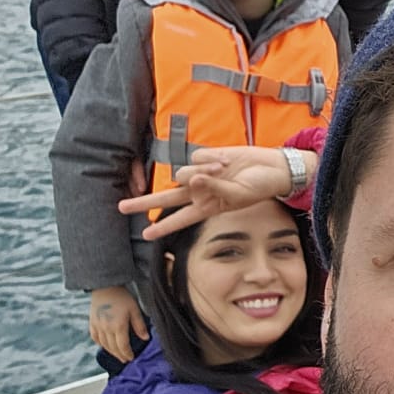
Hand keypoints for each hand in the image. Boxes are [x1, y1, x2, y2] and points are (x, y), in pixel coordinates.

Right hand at [88, 286, 147, 361]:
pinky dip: (100, 343)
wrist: (105, 287)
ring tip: (117, 354)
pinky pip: (95, 338)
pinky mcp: (92, 323)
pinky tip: (105, 346)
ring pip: (104, 344)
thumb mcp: (135, 310)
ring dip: (111, 351)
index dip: (127, 354)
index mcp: (118, 326)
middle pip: (113, 347)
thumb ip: (139, 325)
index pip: (122, 346)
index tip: (131, 358)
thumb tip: (146, 338)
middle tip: (125, 360)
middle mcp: (106, 329)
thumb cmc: (122, 297)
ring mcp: (98, 326)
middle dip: (120, 355)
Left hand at [119, 145, 308, 239]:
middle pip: (166, 198)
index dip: (163, 228)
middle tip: (121, 207)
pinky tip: (225, 161)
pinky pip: (196, 157)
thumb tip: (191, 179)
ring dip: (203, 172)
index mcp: (208, 207)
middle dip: (144, 202)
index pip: (180, 219)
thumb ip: (213, 188)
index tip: (146, 235)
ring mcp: (201, 175)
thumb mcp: (237, 195)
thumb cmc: (259, 187)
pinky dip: (210, 159)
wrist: (272, 166)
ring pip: (184, 174)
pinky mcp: (205, 158)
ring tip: (225, 170)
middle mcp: (200, 192)